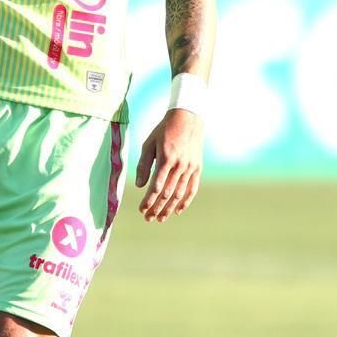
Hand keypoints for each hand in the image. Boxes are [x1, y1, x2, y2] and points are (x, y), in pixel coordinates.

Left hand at [135, 108, 203, 222]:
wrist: (188, 118)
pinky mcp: (197, 168)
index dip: (148, 201)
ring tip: (161, 218)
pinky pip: (192, 189)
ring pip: (179, 194)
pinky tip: (178, 210)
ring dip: (169, 208)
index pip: (156, 187)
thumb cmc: (164, 130)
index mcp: (166, 159)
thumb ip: (144, 164)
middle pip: (167, 194)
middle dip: (157, 208)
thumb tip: (139, 185)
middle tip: (148, 218)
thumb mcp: (149, 143)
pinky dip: (185, 201)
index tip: (141, 209)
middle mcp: (179, 166)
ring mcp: (190, 168)